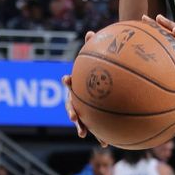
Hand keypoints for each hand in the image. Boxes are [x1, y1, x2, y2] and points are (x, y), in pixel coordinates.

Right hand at [64, 31, 107, 145]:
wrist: (108, 79)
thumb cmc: (101, 67)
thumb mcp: (98, 57)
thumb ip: (93, 46)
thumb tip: (90, 32)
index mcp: (79, 84)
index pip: (71, 82)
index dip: (69, 80)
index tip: (67, 78)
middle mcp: (80, 97)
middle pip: (72, 105)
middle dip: (72, 111)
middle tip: (73, 117)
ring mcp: (86, 108)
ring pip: (81, 119)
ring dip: (81, 127)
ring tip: (82, 134)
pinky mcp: (95, 117)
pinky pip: (97, 126)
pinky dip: (100, 134)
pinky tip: (106, 142)